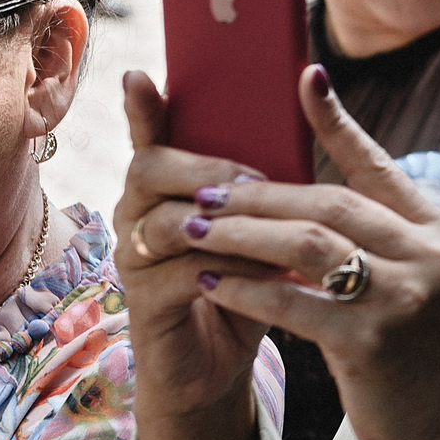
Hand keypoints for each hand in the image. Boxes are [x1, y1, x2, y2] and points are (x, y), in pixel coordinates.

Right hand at [114, 71, 278, 423]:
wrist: (219, 363)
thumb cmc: (242, 281)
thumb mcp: (256, 226)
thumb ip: (262, 184)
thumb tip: (305, 133)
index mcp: (161, 186)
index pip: (147, 135)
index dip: (142, 108)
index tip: (141, 76)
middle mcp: (135, 214)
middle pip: (148, 168)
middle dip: (204, 168)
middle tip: (256, 177)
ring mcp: (134, 260)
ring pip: (163, 222)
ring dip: (222, 222)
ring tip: (269, 228)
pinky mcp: (145, 303)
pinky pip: (181, 273)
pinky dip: (228, 270)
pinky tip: (266, 274)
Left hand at [156, 69, 439, 439]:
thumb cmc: (412, 352)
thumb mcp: (410, 282)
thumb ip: (374, 236)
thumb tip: (304, 192)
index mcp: (438, 231)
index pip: (378, 165)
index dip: (339, 122)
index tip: (303, 79)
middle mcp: (430, 255)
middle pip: (330, 203)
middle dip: (259, 194)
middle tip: (204, 190)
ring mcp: (406, 298)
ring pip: (309, 245)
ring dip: (243, 234)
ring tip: (196, 228)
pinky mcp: (374, 343)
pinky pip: (296, 303)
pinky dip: (248, 289)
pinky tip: (212, 283)